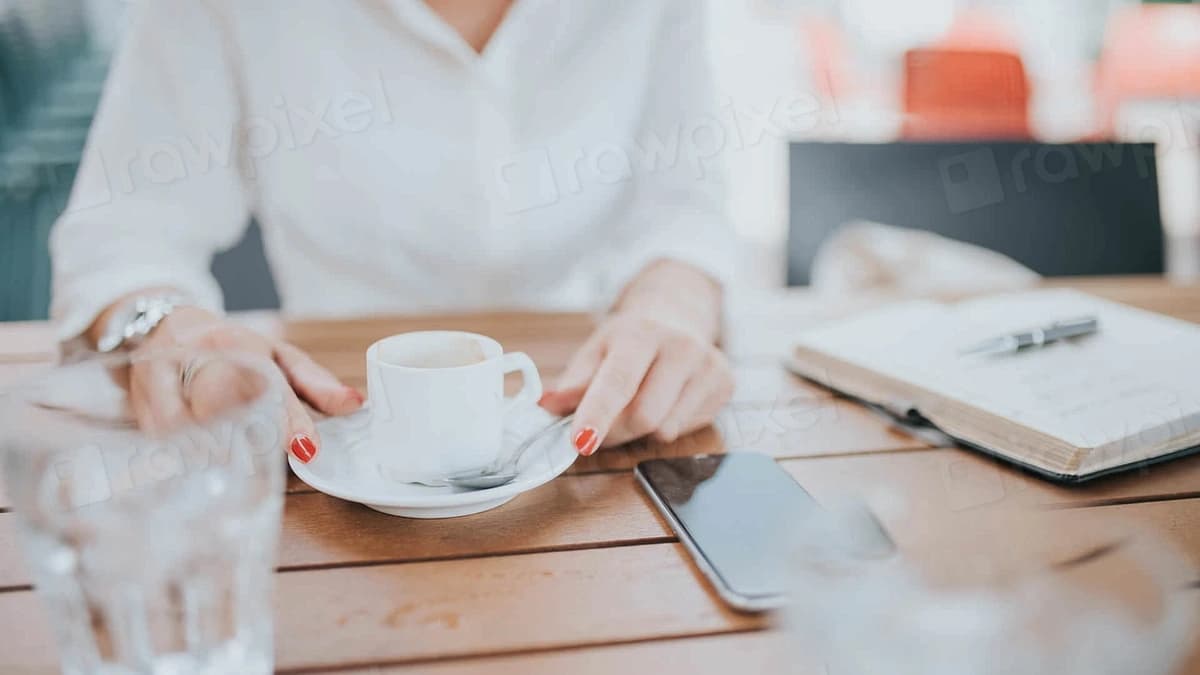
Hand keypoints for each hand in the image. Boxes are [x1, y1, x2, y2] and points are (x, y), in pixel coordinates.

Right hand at [125, 306, 362, 462]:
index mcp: (240, 342)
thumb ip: (316, 384)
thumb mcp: (280, 356)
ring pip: (181, 418)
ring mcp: (162, 375)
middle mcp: (198, 354)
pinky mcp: (135, 397)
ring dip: (206, 450)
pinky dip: (174, 455)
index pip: (268, 382)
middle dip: (243, 436)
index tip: (305, 449)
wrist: (162, 324)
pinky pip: (154, 432)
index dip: (289, 419)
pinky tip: (191, 471)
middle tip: (262, 467)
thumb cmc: (232, 348)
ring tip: (228, 473)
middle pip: (219, 397)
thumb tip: (356, 404)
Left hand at [539, 312, 733, 454]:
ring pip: (664, 429)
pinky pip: (685, 430)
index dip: (597, 415)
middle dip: (613, 432)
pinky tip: (663, 404)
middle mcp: (680, 346)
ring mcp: (708, 366)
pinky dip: (664, 428)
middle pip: (642, 416)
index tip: (580, 441)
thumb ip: (573, 384)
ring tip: (634, 408)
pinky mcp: (725, 385)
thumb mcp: (595, 352)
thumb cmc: (629, 341)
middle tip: (597, 430)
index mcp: (641, 333)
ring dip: (638, 433)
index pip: (618, 381)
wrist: (677, 317)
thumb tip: (547, 405)